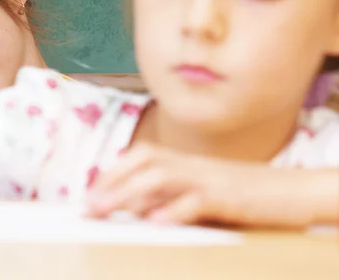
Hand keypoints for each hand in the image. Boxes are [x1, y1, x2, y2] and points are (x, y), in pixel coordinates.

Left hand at [85, 143, 312, 227]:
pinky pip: (197, 200)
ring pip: (162, 178)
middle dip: (111, 182)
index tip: (89, 192)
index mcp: (184, 162)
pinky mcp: (229, 197)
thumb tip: (136, 210)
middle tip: (87, 206)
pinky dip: (174, 209)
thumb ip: (171, 197)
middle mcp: (192, 165)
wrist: (291, 191)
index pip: (140, 156)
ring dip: (129, 194)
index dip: (111, 172)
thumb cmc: (242, 194)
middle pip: (143, 162)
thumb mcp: (201, 192)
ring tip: (106, 211)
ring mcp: (209, 179)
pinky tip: (154, 222)